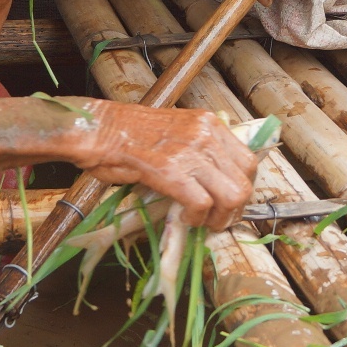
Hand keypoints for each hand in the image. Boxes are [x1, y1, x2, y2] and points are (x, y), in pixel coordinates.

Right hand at [72, 103, 256, 228]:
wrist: (98, 130)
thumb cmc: (129, 134)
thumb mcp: (177, 132)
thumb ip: (199, 150)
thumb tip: (215, 182)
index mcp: (210, 124)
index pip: (248, 162)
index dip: (242, 189)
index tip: (227, 203)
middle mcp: (206, 134)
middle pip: (244, 182)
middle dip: (234, 210)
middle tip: (215, 220)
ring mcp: (191, 151)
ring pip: (231, 195)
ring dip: (218, 218)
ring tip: (201, 222)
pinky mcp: (171, 170)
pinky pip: (202, 203)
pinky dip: (196, 218)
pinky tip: (184, 218)